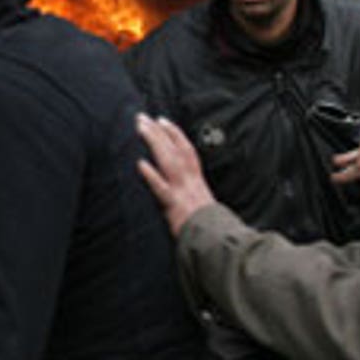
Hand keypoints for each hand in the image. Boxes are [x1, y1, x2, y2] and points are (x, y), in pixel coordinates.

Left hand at [135, 113, 215, 235]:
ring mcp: (182, 192)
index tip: (162, 120)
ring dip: (154, 142)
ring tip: (140, 128)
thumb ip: (192, 193)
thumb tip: (184, 186)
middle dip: (159, 132)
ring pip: (168, 161)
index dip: (175, 134)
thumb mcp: (204, 205)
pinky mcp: (175, 207)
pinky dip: (152, 175)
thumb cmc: (211, 228)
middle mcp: (191, 182)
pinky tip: (140, 163)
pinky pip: (162, 189)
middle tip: (142, 117)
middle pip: (175, 150)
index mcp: (198, 181)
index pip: (187, 151)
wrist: (219, 243)